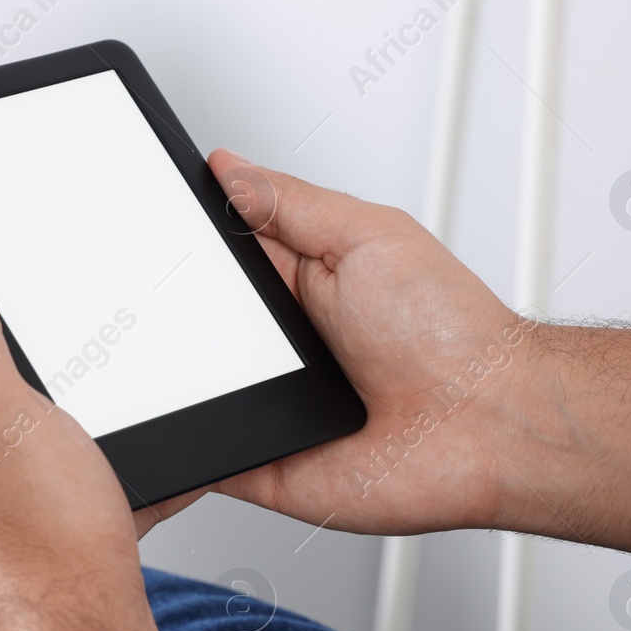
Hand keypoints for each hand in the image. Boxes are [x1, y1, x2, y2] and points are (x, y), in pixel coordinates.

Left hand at [0, 262, 232, 630]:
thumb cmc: (33, 536)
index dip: (6, 330)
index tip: (45, 343)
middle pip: (6, 379)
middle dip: (56, 381)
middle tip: (85, 403)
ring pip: (52, 429)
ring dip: (94, 432)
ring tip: (111, 455)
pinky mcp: (36, 526)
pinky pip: (83, 477)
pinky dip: (115, 477)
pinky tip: (140, 485)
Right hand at [161, 150, 630, 563]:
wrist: (489, 425)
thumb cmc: (451, 331)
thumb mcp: (366, 234)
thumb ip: (289, 203)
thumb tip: (227, 168)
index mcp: (300, 283)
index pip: (218, 255)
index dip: (180, 241)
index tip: (141, 223)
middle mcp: (281, 344)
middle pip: (191, 321)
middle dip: (164, 307)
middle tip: (148, 290)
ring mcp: (269, 403)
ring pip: (186, 387)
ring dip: (169, 374)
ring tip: (167, 356)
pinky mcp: (262, 461)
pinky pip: (200, 455)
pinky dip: (177, 444)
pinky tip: (163, 420)